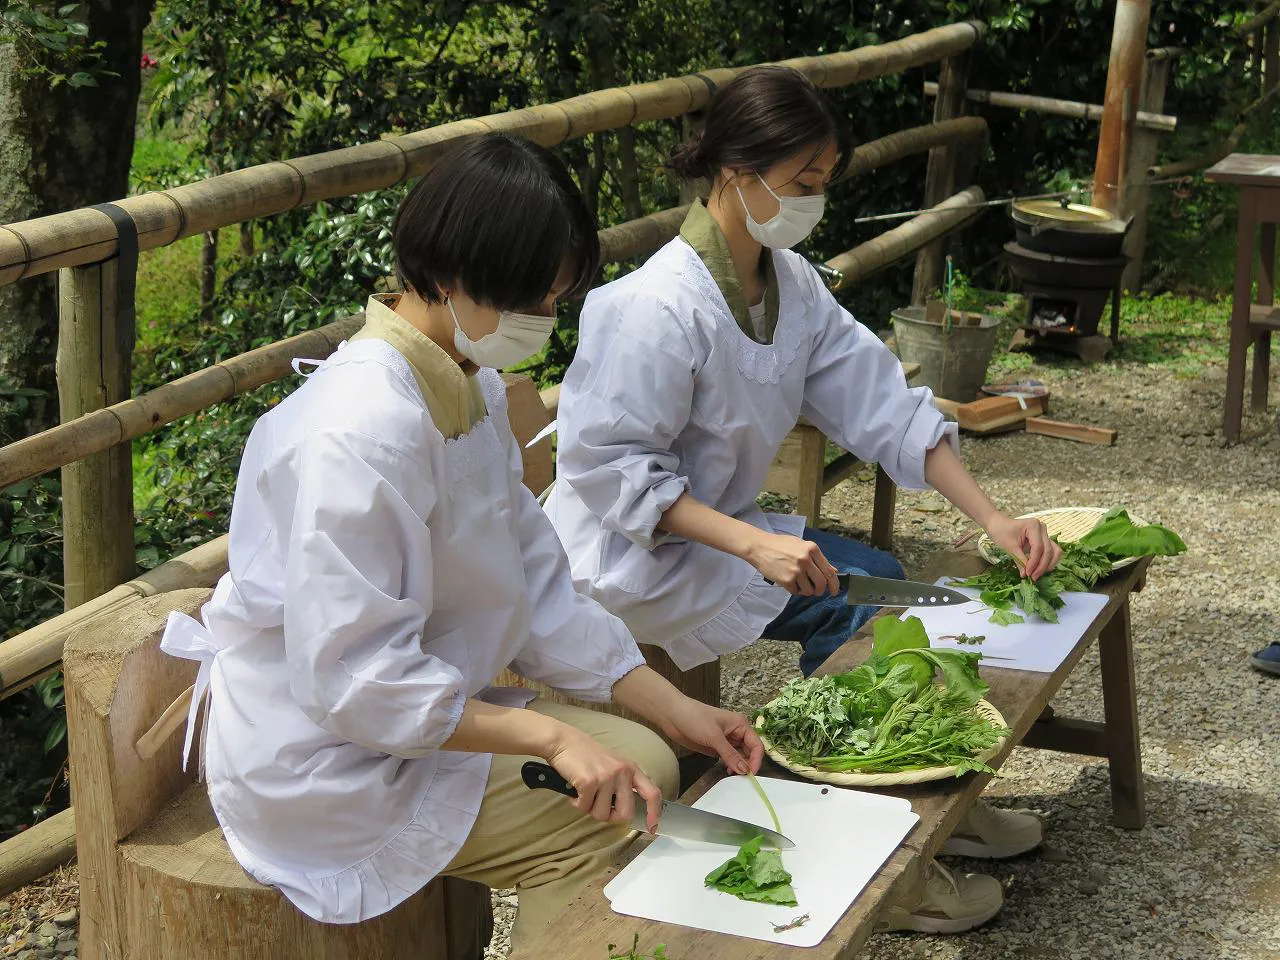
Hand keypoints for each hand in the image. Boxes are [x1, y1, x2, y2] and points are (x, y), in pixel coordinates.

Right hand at [545, 728, 663, 830]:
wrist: (563, 741)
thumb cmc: (585, 755)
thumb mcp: (612, 764)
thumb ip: (622, 783)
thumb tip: (626, 811)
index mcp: (631, 768)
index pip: (652, 793)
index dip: (654, 813)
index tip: (652, 826)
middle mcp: (622, 772)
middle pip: (626, 813)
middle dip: (611, 817)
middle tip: (598, 807)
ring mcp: (606, 777)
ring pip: (603, 814)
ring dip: (590, 809)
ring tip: (584, 793)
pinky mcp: (589, 782)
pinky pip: (585, 808)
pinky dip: (577, 804)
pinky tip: (574, 792)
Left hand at [658, 699, 764, 776]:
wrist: (672, 715)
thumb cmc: (695, 718)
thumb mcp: (714, 737)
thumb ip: (730, 754)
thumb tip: (744, 770)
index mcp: (740, 725)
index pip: (756, 745)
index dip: (756, 760)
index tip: (751, 774)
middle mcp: (736, 732)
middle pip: (750, 752)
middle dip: (748, 765)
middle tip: (742, 779)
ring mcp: (726, 740)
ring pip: (739, 756)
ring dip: (739, 766)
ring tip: (734, 776)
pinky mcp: (716, 747)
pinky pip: (729, 758)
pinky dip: (730, 766)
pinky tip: (727, 772)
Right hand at [746, 532, 839, 595]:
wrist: (759, 547)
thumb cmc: (780, 545)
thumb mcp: (801, 546)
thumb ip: (817, 559)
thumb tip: (833, 571)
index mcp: (812, 549)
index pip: (829, 571)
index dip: (834, 584)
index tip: (835, 591)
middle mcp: (806, 559)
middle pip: (821, 583)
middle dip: (820, 590)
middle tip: (815, 591)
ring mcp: (796, 570)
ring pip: (809, 590)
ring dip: (805, 591)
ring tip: (797, 583)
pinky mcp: (786, 579)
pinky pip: (796, 592)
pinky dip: (793, 590)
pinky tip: (787, 581)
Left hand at [985, 512, 1060, 580]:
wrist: (998, 525)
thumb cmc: (1001, 532)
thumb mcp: (1009, 547)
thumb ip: (1019, 560)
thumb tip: (1026, 575)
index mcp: (1033, 526)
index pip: (1038, 547)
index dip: (1034, 562)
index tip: (1027, 574)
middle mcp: (1042, 529)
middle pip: (1048, 550)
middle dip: (1041, 566)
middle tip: (1033, 577)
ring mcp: (1045, 534)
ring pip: (1055, 552)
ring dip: (1048, 565)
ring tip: (1037, 574)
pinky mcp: (1044, 540)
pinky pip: (1052, 552)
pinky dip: (1048, 562)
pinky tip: (1039, 570)